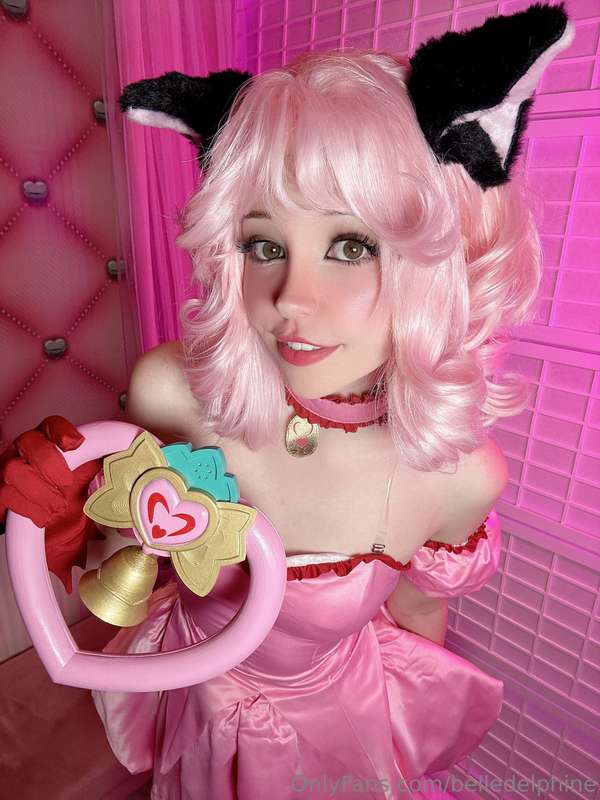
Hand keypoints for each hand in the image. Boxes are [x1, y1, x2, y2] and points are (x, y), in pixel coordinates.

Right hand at [0, 416, 103, 592]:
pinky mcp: (2, 496)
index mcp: (50, 444)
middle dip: (48, 462)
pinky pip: (4, 496)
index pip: (52, 426)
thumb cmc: (68, 500)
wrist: (46, 527)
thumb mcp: (89, 482)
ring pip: (14, 469)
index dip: (62, 431)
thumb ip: (107, 470)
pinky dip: (27, 509)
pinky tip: (42, 517)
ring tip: (57, 507)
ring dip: (39, 490)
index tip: (76, 443)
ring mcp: (11, 473)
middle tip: (66, 482)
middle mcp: (27, 453)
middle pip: (28, 443)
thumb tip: (140, 459)